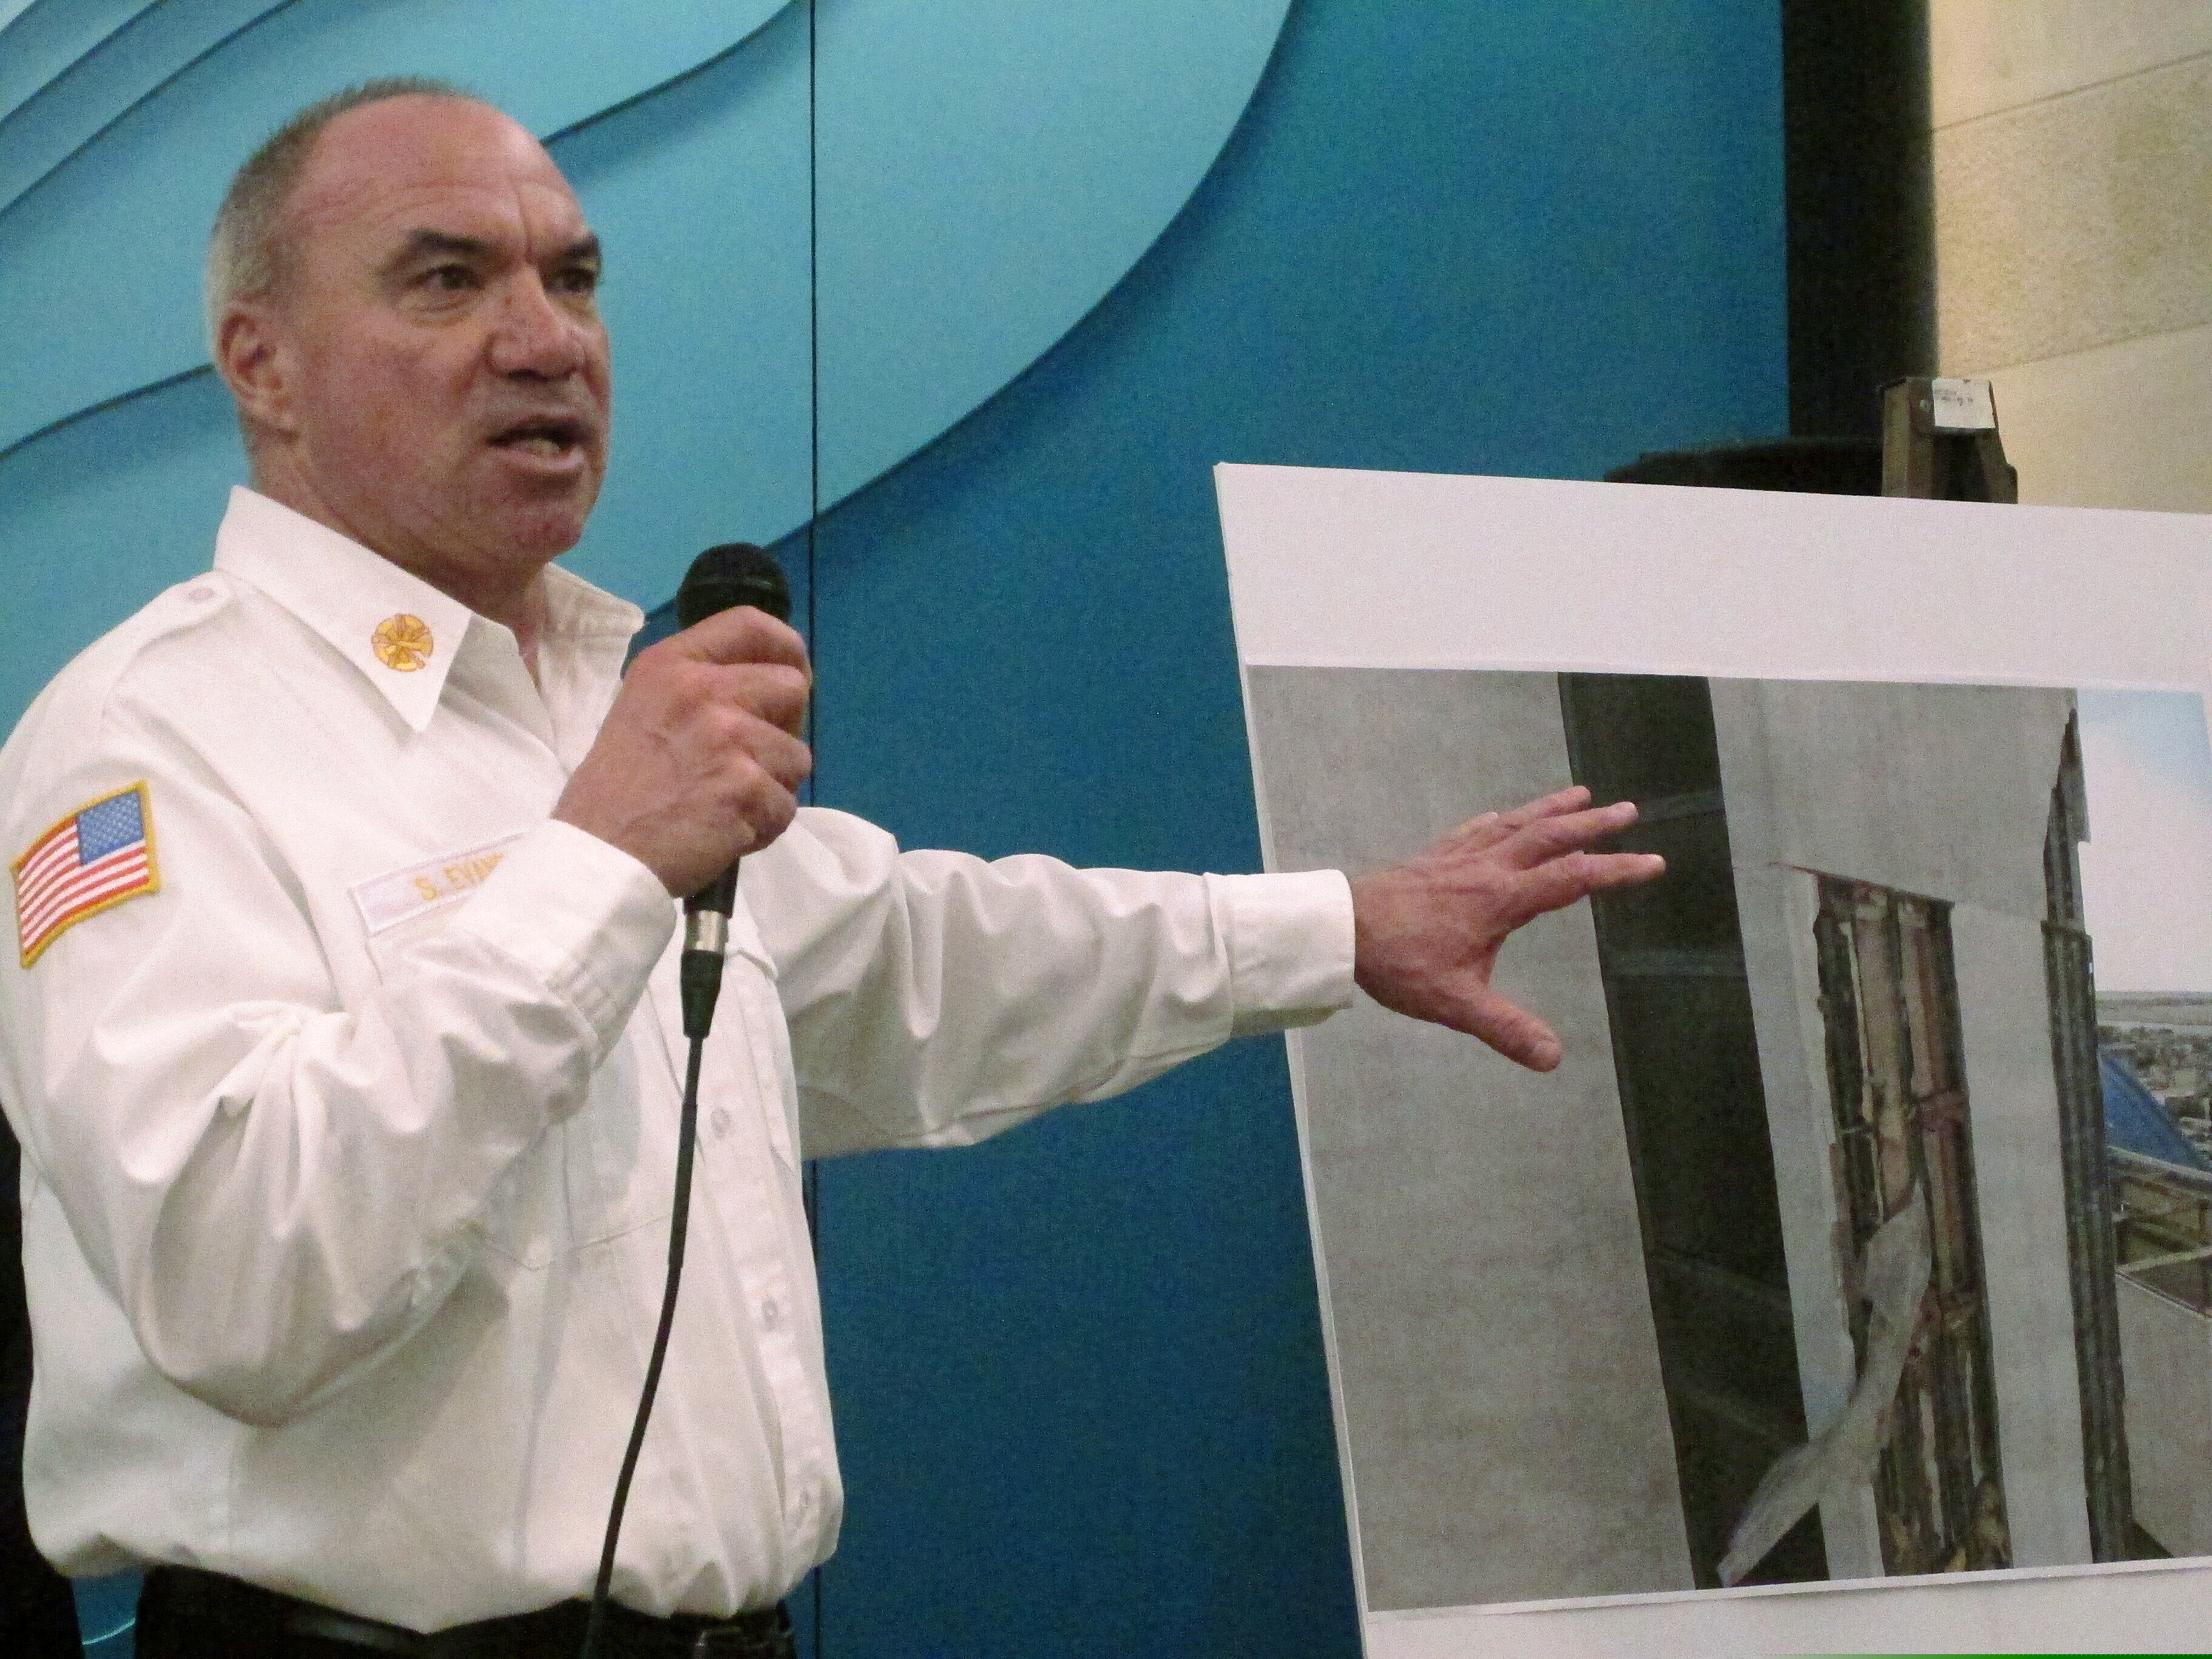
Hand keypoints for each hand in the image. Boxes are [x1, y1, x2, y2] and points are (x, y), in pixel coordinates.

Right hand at [554, 607, 812, 894]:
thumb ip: (698, 690)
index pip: (750, 623)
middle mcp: (702, 690)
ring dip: (773, 787)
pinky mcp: (744, 785)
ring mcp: (727, 737)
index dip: (785, 647)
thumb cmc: (617, 790)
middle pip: (792, 686)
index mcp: (673, 665)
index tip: (791, 674)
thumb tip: (762, 690)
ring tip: (726, 805)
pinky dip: (764, 827)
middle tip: (754, 758)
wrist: (598, 853)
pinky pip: (786, 807)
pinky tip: (725, 832)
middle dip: (787, 726)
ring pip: (797, 756)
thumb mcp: (643, 709)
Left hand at [1347, 786, 1663, 1070]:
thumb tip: (1553, 1059)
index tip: (1653, 862)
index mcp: (1501, 899)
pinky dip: (1499, 820)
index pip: (1572, 879)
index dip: (1615, 871)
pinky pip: (1475, 830)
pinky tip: (1501, 815)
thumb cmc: (1398, 964)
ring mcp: (1457, 857)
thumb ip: (1506, 1028)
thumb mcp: (1456, 1003)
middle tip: (1629, 810)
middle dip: (1592, 825)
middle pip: (1549, 837)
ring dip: (1551, 809)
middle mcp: (1486, 868)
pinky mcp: (1432, 857)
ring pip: (1514, 824)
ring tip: (1581, 794)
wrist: (1340, 929)